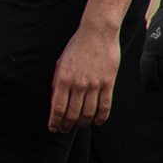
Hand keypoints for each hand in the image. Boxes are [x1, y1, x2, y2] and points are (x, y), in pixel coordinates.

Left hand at [49, 16, 121, 131]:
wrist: (96, 33)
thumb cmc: (77, 47)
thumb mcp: (60, 63)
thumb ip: (58, 82)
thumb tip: (57, 100)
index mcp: (63, 79)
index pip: (57, 108)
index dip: (55, 122)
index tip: (54, 128)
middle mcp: (77, 84)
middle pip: (72, 114)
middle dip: (68, 125)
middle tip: (66, 129)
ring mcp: (94, 84)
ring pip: (88, 112)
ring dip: (83, 123)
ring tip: (81, 125)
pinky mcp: (108, 83)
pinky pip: (105, 105)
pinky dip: (101, 117)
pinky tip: (97, 121)